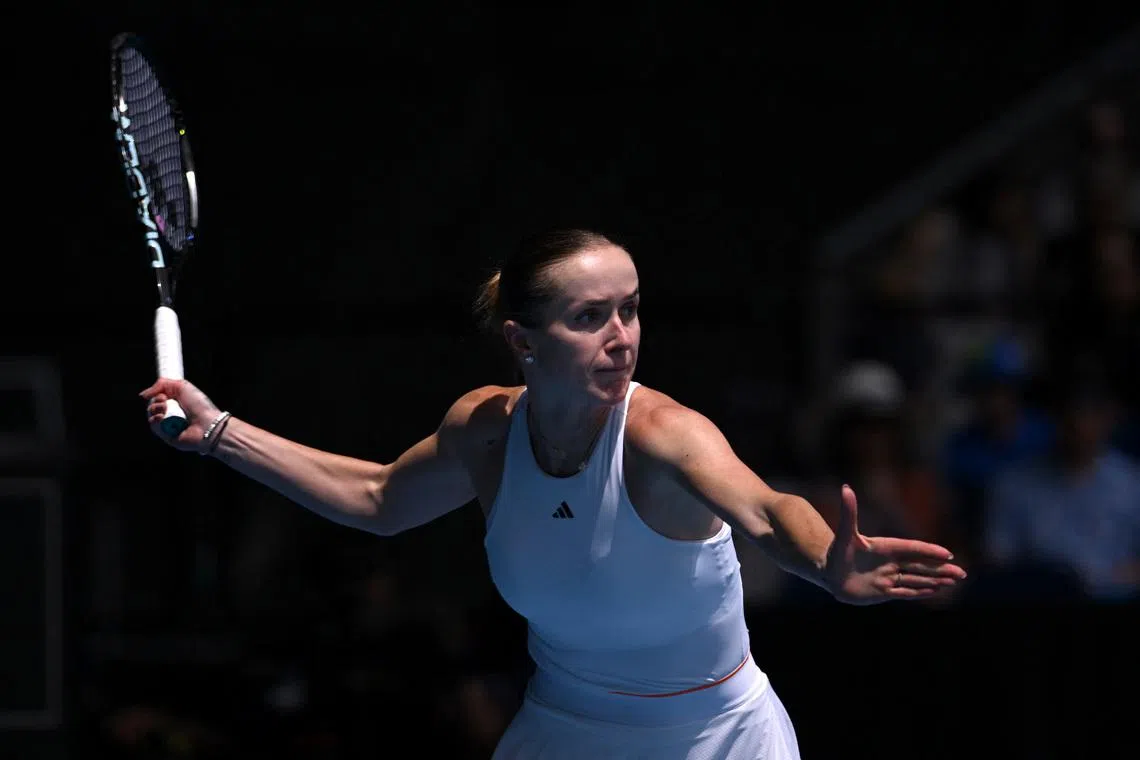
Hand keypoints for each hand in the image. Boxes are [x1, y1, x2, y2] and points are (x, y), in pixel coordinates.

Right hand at [139, 378, 223, 453]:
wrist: (206, 424)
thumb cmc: (198, 404)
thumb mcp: (181, 386)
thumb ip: (162, 384)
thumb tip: (143, 395)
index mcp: (176, 402)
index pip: (158, 397)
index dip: (156, 394)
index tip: (163, 394)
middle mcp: (171, 413)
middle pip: (152, 405)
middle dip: (155, 401)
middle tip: (164, 400)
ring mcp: (168, 424)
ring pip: (150, 415)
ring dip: (155, 409)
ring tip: (165, 408)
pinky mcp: (166, 435)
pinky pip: (154, 426)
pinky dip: (154, 420)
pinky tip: (160, 417)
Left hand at [824, 484, 965, 604]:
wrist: (828, 571)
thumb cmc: (836, 551)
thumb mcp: (844, 533)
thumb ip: (849, 512)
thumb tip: (845, 488)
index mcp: (885, 547)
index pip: (911, 549)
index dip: (928, 552)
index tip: (947, 554)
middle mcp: (890, 562)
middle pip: (920, 565)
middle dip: (940, 569)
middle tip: (962, 572)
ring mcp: (888, 577)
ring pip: (917, 579)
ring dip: (935, 580)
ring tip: (954, 580)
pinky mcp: (883, 591)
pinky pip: (905, 592)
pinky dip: (920, 592)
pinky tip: (935, 590)